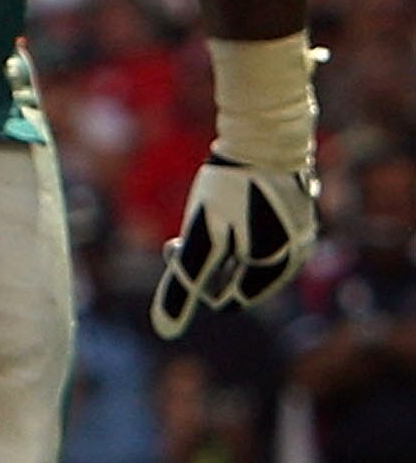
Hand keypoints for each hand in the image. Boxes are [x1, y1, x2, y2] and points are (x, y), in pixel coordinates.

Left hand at [152, 157, 317, 336]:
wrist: (265, 130)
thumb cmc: (233, 189)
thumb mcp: (201, 240)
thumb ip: (183, 286)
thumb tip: (164, 331)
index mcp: (276, 271)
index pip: (228, 300)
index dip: (195, 281)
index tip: (175, 245)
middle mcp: (295, 254)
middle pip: (238, 275)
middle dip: (206, 260)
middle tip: (181, 235)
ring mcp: (298, 228)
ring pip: (247, 250)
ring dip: (220, 240)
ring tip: (204, 214)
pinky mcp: (292, 204)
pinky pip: (259, 226)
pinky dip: (235, 221)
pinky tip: (222, 200)